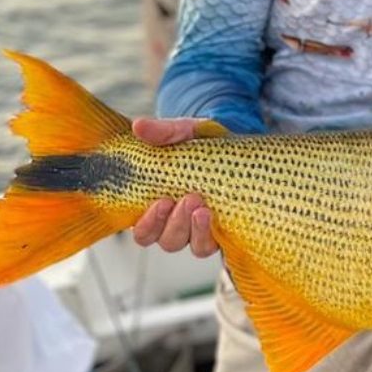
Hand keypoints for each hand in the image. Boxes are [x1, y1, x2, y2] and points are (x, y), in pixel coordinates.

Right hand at [130, 117, 219, 257]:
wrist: (233, 142)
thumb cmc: (200, 142)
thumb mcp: (183, 132)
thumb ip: (162, 131)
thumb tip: (138, 125)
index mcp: (158, 207)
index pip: (144, 231)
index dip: (149, 223)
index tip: (162, 201)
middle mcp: (178, 224)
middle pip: (168, 241)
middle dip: (176, 223)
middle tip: (188, 198)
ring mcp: (202, 229)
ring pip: (193, 246)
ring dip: (195, 230)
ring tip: (203, 207)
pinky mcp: (223, 230)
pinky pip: (217, 244)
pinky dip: (214, 234)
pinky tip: (216, 217)